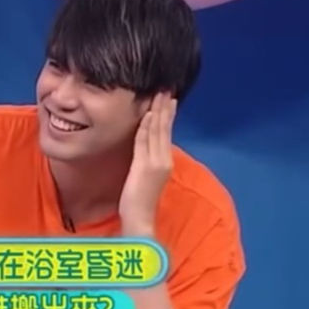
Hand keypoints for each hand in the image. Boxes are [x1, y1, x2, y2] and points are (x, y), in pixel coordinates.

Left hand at [119, 93, 176, 234]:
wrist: (140, 218)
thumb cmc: (140, 200)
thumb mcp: (147, 176)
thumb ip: (149, 160)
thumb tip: (147, 146)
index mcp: (165, 162)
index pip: (167, 133)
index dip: (168, 115)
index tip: (169, 99)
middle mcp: (163, 160)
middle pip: (164, 128)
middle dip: (164, 108)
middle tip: (165, 89)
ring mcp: (156, 163)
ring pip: (157, 132)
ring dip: (157, 112)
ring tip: (158, 95)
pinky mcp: (145, 166)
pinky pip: (145, 142)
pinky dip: (147, 127)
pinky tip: (147, 114)